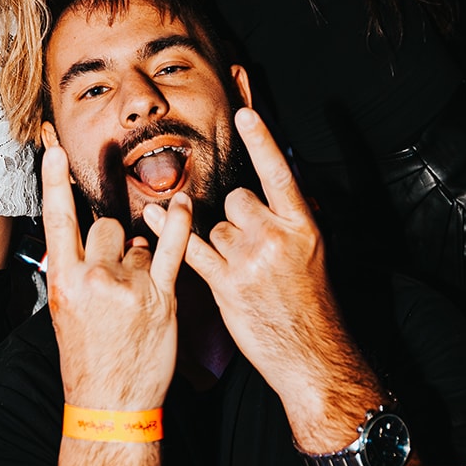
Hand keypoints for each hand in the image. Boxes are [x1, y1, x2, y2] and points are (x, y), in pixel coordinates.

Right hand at [43, 135, 186, 411]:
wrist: (109, 403)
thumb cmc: (88, 359)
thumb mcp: (65, 312)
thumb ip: (75, 272)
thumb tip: (98, 241)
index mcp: (63, 280)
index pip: (57, 218)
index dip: (55, 180)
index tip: (55, 148)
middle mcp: (93, 278)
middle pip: (104, 226)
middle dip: (111, 243)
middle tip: (114, 277)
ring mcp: (128, 286)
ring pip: (136, 242)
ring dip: (139, 258)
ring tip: (134, 295)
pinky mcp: (160, 296)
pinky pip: (173, 248)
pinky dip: (179, 224)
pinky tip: (183, 205)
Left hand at [150, 108, 357, 421]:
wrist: (310, 352)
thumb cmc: (309, 302)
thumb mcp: (311, 252)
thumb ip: (287, 220)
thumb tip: (268, 194)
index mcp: (302, 224)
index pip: (278, 173)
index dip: (262, 141)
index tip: (245, 112)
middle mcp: (275, 236)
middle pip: (237, 200)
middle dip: (237, 217)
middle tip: (252, 247)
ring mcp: (249, 259)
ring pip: (215, 227)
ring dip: (221, 244)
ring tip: (243, 273)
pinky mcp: (226, 282)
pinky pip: (191, 246)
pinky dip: (171, 232)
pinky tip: (153, 215)